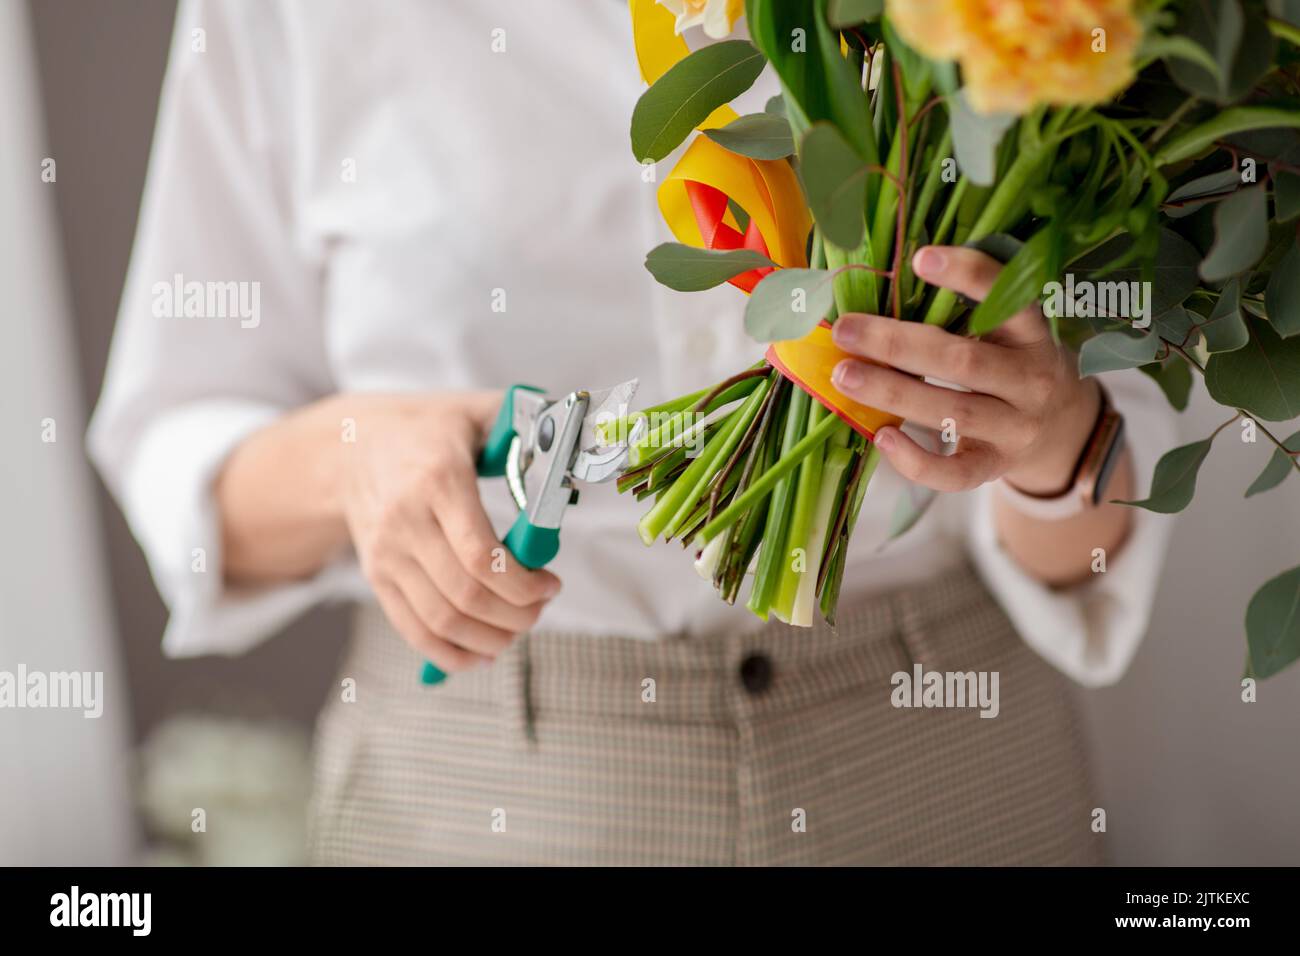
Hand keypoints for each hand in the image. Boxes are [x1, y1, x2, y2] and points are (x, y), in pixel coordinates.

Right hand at [338, 392, 561, 672]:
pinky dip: (450, 653)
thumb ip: (528, 425)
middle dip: (516, 614)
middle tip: (541, 607)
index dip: (523, 583)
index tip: (551, 584)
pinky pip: (412, 629)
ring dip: (490, 638)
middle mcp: (406, 521)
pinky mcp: (376, 576)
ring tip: (518, 629)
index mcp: (438, 479)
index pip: (481, 554)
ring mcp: (386, 553)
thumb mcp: (477, 410)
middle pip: (465, 594)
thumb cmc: (428, 429)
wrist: (351, 446)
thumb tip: (574, 440)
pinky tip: (483, 653)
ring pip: (441, 618)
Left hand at [829, 245, 1100, 495]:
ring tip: (844, 375)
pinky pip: (954, 472)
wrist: (1059, 430)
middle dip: (897, 344)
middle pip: (962, 362)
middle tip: (845, 329)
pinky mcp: (995, 467)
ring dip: (892, 394)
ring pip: (953, 412)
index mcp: (1033, 335)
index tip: (920, 258)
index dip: (968, 276)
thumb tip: (882, 284)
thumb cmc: (1012, 365)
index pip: (1009, 298)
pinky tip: (880, 437)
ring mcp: (1016, 429)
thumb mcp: (1007, 331)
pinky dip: (915, 459)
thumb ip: (964, 310)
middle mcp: (1031, 380)